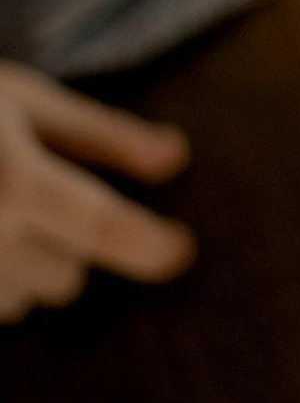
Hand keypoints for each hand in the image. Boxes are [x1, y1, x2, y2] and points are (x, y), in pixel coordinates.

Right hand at [0, 65, 191, 320]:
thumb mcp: (23, 102)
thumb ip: (101, 136)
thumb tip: (175, 160)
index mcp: (14, 183)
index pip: (96, 224)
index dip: (145, 244)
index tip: (180, 252)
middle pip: (66, 279)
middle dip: (60, 249)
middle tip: (20, 201)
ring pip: (24, 300)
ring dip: (18, 272)